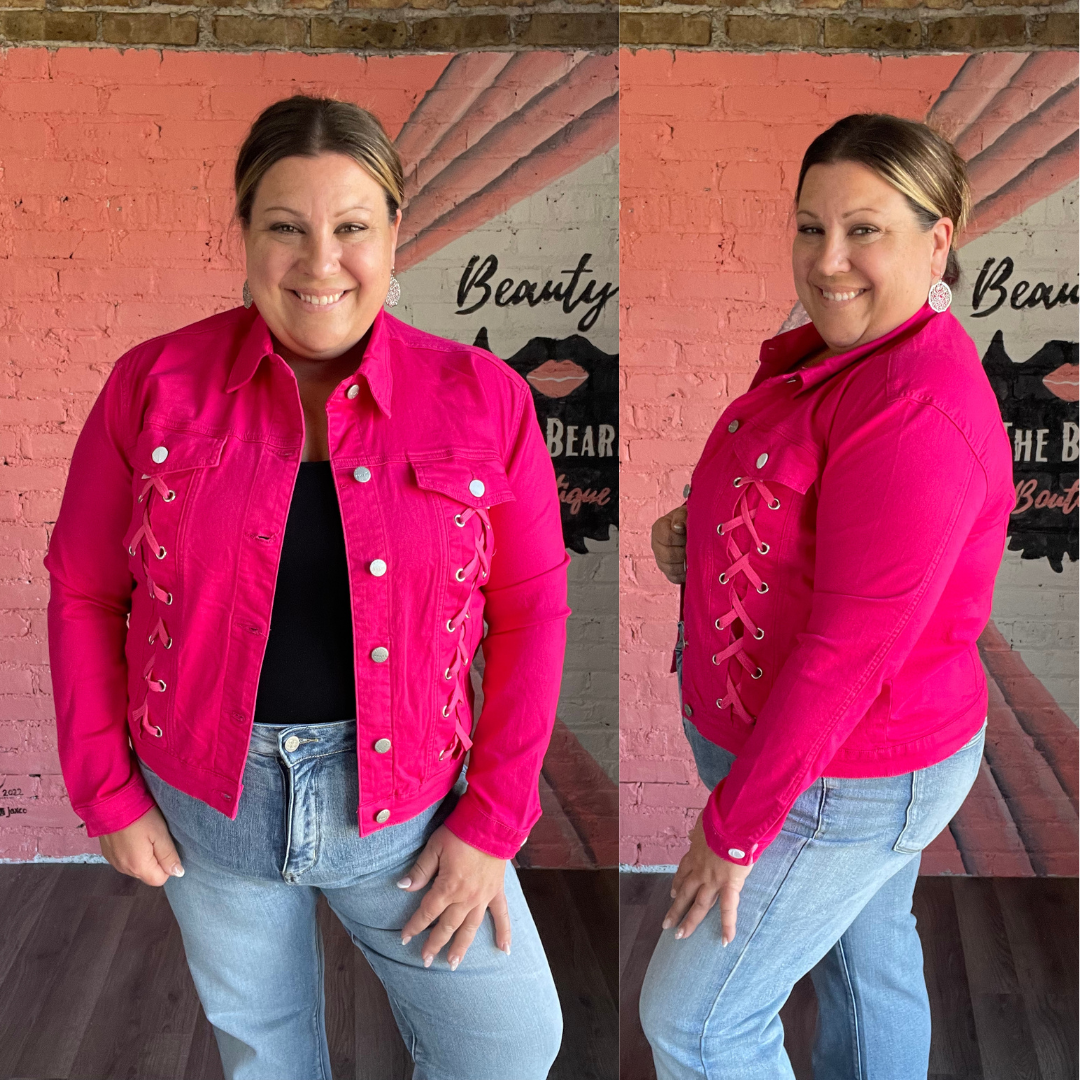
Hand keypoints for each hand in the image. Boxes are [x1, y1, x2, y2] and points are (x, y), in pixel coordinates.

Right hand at [99, 805, 184, 886]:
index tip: (166, 847)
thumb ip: (169, 855)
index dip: (167, 865)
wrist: (111, 802)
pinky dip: (131, 852)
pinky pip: (125, 860)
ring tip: (143, 835)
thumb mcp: (160, 833)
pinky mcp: (107, 854)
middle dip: (155, 861)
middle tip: (155, 838)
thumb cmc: (140, 816)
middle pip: (147, 874)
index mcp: (138, 867)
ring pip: (136, 867)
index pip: (160, 879)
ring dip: (143, 857)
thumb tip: (178, 873)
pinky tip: (132, 836)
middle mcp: (124, 869)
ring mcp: (113, 862)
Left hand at [398, 824, 510, 969]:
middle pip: (447, 926)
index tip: (405, 938)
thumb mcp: (435, 847)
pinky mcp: (497, 891)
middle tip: (425, 961)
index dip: (414, 926)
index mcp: (448, 887)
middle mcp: (466, 897)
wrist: (492, 822)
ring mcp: (483, 896)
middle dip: (434, 943)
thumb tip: (402, 887)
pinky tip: (504, 950)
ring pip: (470, 927)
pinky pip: (502, 915)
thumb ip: (420, 870)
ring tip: (453, 963)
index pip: (427, 912)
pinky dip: (504, 933)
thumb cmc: (461, 832)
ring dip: (461, 947)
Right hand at [651, 504, 686, 583]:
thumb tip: (678, 526)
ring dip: (684, 565)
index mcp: (659, 528)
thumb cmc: (688, 519)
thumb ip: (682, 516)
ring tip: (694, 558)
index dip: (681, 539)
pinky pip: (673, 577)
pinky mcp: (666, 569)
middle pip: (668, 556)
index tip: (690, 535)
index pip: (668, 538)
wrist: (690, 527)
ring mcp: (660, 558)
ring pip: (670, 568)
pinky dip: (683, 575)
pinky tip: (690, 569)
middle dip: (684, 553)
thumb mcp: (686, 512)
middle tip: (696, 548)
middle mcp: (656, 544)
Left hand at [663, 812, 750, 943]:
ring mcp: (712, 879)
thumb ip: (699, 832)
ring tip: (680, 935)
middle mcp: (700, 870)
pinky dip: (728, 926)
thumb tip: (694, 833)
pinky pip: (728, 909)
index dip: (677, 883)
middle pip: (685, 892)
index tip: (672, 892)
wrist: (731, 823)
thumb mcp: (703, 824)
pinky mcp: (728, 884)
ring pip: (698, 904)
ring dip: (689, 921)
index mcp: (695, 854)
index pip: (683, 872)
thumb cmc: (720, 819)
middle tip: (666, 923)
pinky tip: (726, 941)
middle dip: (675, 908)